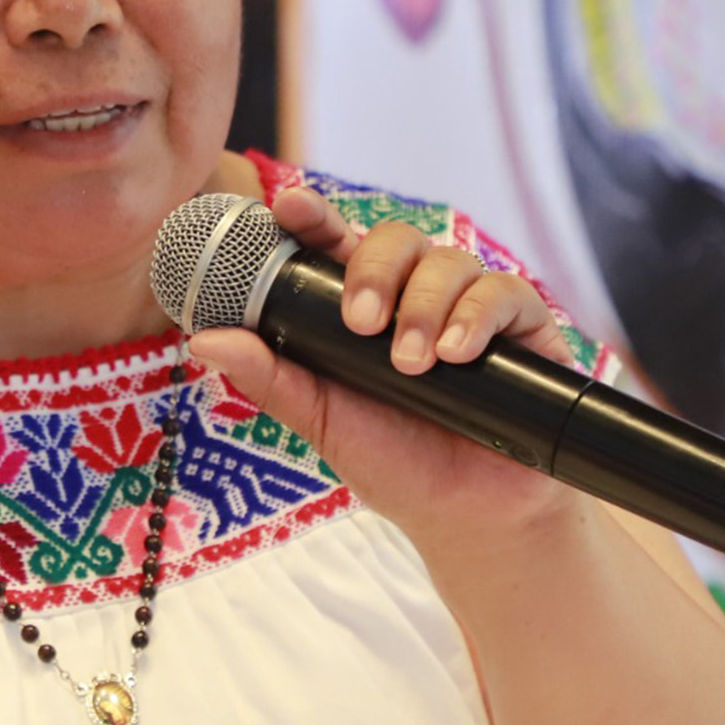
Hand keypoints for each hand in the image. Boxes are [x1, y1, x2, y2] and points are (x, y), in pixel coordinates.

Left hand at [186, 183, 585, 547]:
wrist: (470, 516)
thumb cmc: (396, 465)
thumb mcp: (322, 422)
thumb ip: (270, 378)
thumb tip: (203, 338)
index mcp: (362, 307)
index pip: (337, 246)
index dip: (314, 218)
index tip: (290, 207)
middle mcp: (416, 295)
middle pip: (395, 239)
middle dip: (373, 272)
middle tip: (361, 323)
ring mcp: (470, 306)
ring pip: (447, 262)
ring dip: (423, 307)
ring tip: (413, 363)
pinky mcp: (521, 325)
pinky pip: (501, 292)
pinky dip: (475, 317)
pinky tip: (457, 353)